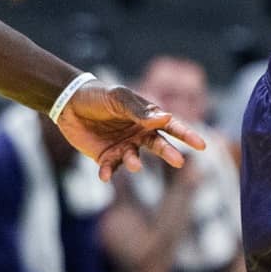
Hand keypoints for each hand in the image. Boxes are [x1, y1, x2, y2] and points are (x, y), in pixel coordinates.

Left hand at [57, 80, 207, 180]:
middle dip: (169, 153)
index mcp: (146, 118)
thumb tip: (166, 118)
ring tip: (134, 163)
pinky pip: (111, 169)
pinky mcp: (105, 158)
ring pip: (135, 160)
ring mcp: (123, 147)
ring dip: (135, 163)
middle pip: (159, 146)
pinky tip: (104, 175)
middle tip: (178, 161)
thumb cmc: (97, 96)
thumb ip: (139, 111)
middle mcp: (138, 135)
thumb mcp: (118, 98)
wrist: (68, 103)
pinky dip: (109, 173)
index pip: (171, 127)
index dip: (187, 135)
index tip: (202, 145)